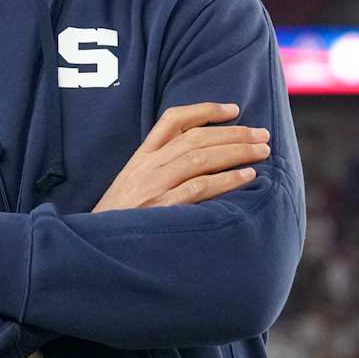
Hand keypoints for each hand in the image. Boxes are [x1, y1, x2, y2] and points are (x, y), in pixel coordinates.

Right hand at [93, 102, 269, 212]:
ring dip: (236, 152)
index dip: (205, 110)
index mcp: (141, 158)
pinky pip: (198, 188)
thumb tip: (205, 160)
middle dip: (234, 133)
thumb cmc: (122, 221)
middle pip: (196, 138)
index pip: (172, 121)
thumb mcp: (134, 187)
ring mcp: (152, 187)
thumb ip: (161, 171)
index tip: (234, 110)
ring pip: (200, 158)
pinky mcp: (160, 210)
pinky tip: (247, 177)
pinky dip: (226, 180)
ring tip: (262, 152)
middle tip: (263, 135)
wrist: (95, 247)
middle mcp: (147, 167)